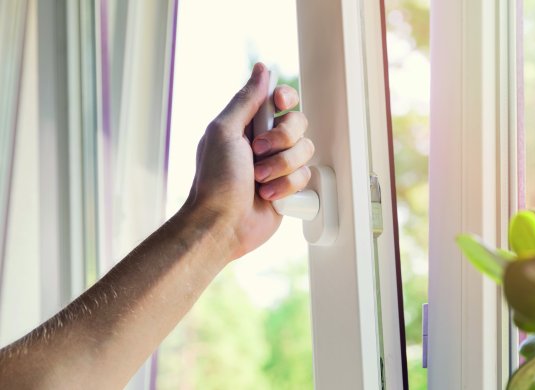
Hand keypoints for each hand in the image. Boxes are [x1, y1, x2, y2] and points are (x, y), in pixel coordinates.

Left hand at [185, 63, 312, 259]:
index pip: (280, 99)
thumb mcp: (224, 131)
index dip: (286, 99)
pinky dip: (286, 187)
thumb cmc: (216, 180)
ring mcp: (279, 165)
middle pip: (298, 123)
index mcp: (248, 124)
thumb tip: (262, 70)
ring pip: (305, 151)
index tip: (279, 105)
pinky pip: (306, 176)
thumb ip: (246, 100)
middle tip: (258, 152)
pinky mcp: (289, 187)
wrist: (223, 224)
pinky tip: (268, 196)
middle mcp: (266, 142)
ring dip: (281, 167)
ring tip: (259, 180)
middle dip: (281, 140)